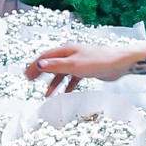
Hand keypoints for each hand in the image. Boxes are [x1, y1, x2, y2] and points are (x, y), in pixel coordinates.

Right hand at [26, 43, 144, 95]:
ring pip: (62, 73)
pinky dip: (67, 86)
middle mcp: (70, 55)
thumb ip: (56, 66)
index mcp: (66, 50)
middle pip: (52, 64)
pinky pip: (72, 79)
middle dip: (41, 73)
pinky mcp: (86, 70)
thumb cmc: (98, 61)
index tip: (26, 76)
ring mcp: (78, 62)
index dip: (35, 66)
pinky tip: (65, 94)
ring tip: (47, 95)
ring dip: (54, 84)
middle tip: (30, 82)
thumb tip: (39, 65)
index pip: (45, 57)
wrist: (118, 64)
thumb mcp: (74, 65)